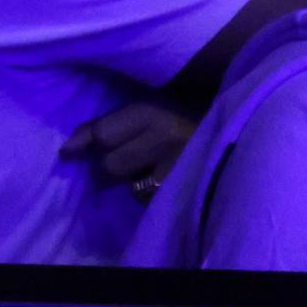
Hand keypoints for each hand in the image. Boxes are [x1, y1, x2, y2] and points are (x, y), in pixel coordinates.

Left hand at [60, 99, 195, 194]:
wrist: (239, 128)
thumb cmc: (187, 115)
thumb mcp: (153, 108)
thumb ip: (117, 123)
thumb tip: (72, 147)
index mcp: (153, 110)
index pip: (102, 132)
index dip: (81, 143)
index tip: (67, 153)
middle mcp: (164, 136)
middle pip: (111, 164)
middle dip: (108, 167)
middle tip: (122, 162)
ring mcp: (178, 165)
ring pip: (131, 186)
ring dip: (132, 182)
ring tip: (150, 169)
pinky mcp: (187, 188)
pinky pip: (152, 198)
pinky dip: (152, 194)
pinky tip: (166, 181)